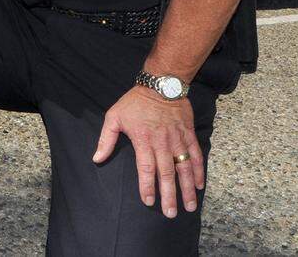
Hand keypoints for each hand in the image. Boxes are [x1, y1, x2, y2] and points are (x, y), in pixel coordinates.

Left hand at [92, 85, 204, 217]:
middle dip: (169, 195)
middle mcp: (162, 143)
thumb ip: (105, 139)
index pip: (145, 169)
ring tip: (190, 206)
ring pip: (184, 168)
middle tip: (171, 213)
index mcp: (143, 140)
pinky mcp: (188, 134)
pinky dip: (199, 171)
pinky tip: (200, 185)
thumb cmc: (135, 102)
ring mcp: (177, 139)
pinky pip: (196, 155)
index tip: (149, 202)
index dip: (147, 186)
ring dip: (187, 188)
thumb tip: (97, 158)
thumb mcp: (114, 116)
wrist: (160, 84)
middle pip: (166, 174)